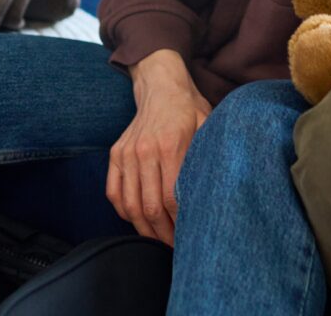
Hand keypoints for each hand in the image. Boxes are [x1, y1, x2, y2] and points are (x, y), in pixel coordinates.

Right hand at [107, 49, 211, 244]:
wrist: (160, 85)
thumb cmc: (189, 109)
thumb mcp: (207, 125)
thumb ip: (208, 155)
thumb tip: (217, 191)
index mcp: (170, 145)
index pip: (170, 197)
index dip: (178, 223)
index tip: (189, 237)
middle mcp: (144, 151)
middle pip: (149, 206)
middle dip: (163, 233)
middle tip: (176, 246)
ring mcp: (126, 153)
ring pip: (129, 204)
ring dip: (143, 229)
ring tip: (158, 239)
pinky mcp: (115, 154)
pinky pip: (113, 192)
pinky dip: (123, 212)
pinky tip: (137, 221)